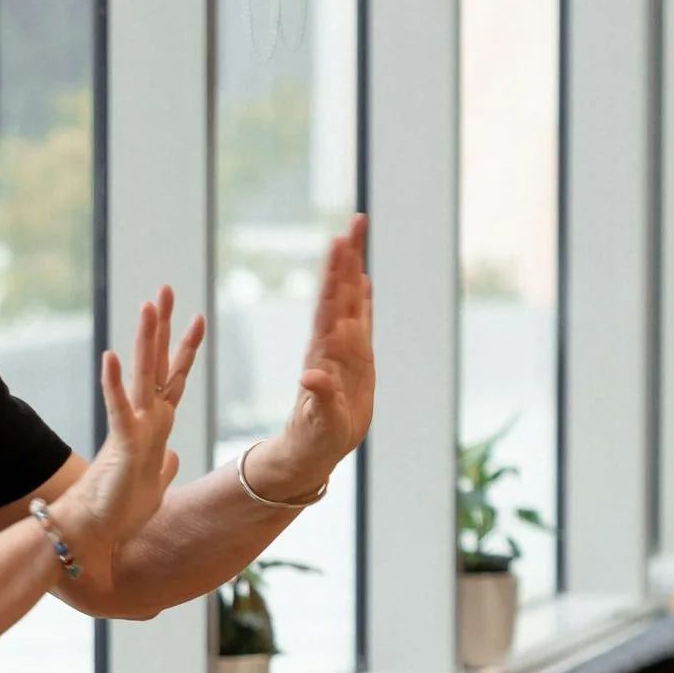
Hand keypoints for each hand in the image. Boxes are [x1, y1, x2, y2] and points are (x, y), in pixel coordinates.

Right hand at [62, 285, 205, 556]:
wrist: (93, 532)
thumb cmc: (119, 511)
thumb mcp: (154, 485)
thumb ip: (164, 466)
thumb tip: (174, 457)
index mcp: (154, 426)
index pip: (173, 378)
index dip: (185, 348)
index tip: (197, 317)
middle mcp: (143, 419)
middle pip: (156, 363)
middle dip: (162, 325)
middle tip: (165, 287)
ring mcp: (132, 429)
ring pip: (141, 376)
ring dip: (144, 340)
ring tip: (146, 305)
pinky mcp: (123, 446)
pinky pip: (119, 410)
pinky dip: (114, 385)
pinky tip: (110, 357)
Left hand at [246, 217, 372, 502]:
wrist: (311, 452)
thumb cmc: (314, 441)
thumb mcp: (318, 424)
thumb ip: (319, 400)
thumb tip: (312, 375)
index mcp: (325, 354)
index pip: (330, 305)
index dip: (335, 274)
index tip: (339, 242)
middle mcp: (332, 345)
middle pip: (340, 292)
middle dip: (347, 257)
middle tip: (355, 220)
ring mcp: (342, 350)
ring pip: (348, 301)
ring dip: (352, 268)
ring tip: (356, 236)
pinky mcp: (352, 360)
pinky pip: (358, 321)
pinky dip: (360, 299)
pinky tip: (362, 281)